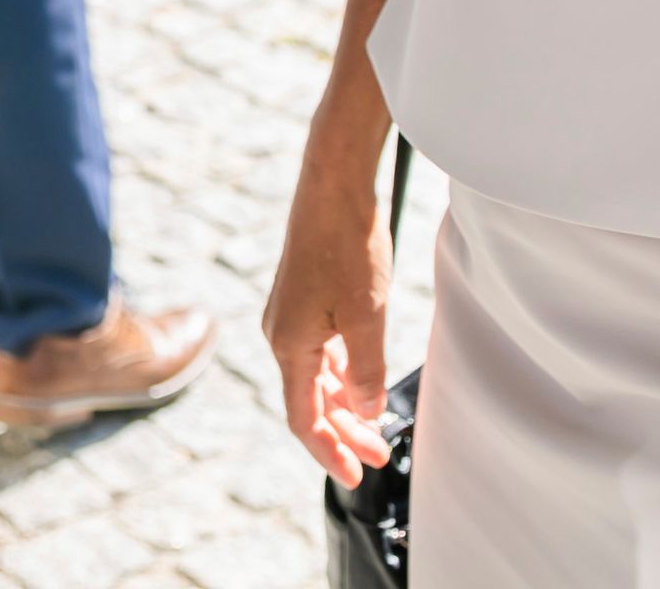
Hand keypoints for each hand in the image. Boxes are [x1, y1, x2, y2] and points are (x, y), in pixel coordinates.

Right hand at [263, 155, 395, 488]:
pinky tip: (363, 381)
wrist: (333, 184)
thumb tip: (368, 412)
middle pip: (310, 401)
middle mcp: (281, 334)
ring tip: (377, 427)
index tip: (354, 476)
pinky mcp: (304, 297)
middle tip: (379, 456)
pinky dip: (342, 373)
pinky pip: (320, 350)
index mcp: (289, 344)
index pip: (303, 417)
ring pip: (316, 375)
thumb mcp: (367, 315)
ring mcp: (290, 316)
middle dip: (344, 432)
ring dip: (346, 403)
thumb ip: (366, 370)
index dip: (328, 451)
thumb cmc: (347, 245)